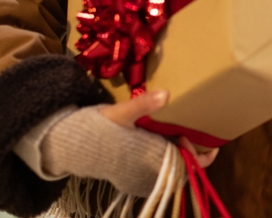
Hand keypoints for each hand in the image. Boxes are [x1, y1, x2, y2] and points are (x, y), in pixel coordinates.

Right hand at [100, 92, 218, 168]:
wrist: (72, 146)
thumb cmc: (97, 129)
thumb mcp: (121, 113)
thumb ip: (143, 105)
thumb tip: (166, 94)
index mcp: (147, 158)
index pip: (183, 165)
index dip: (197, 155)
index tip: (199, 138)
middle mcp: (147, 171)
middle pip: (180, 171)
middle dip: (192, 156)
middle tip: (199, 137)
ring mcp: (140, 177)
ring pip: (170, 172)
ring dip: (181, 158)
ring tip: (187, 138)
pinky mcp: (132, 176)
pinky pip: (158, 173)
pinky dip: (167, 161)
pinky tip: (169, 145)